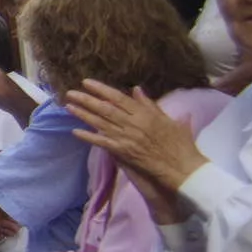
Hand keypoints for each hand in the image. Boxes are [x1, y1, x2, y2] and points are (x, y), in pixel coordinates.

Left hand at [65, 81, 206, 190]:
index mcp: (146, 114)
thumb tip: (136, 89)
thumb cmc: (180, 145)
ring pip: (101, 123)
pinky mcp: (124, 152)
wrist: (183, 168)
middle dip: (87, 99)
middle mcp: (135, 123)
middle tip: (70, 92)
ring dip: (83, 114)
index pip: (119, 98)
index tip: (86, 82)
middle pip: (106, 108)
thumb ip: (151, 105)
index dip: (101, 90)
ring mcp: (128, 138)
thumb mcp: (170, 120)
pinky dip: (88, 137)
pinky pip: (103, 143)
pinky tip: (75, 132)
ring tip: (68, 106)